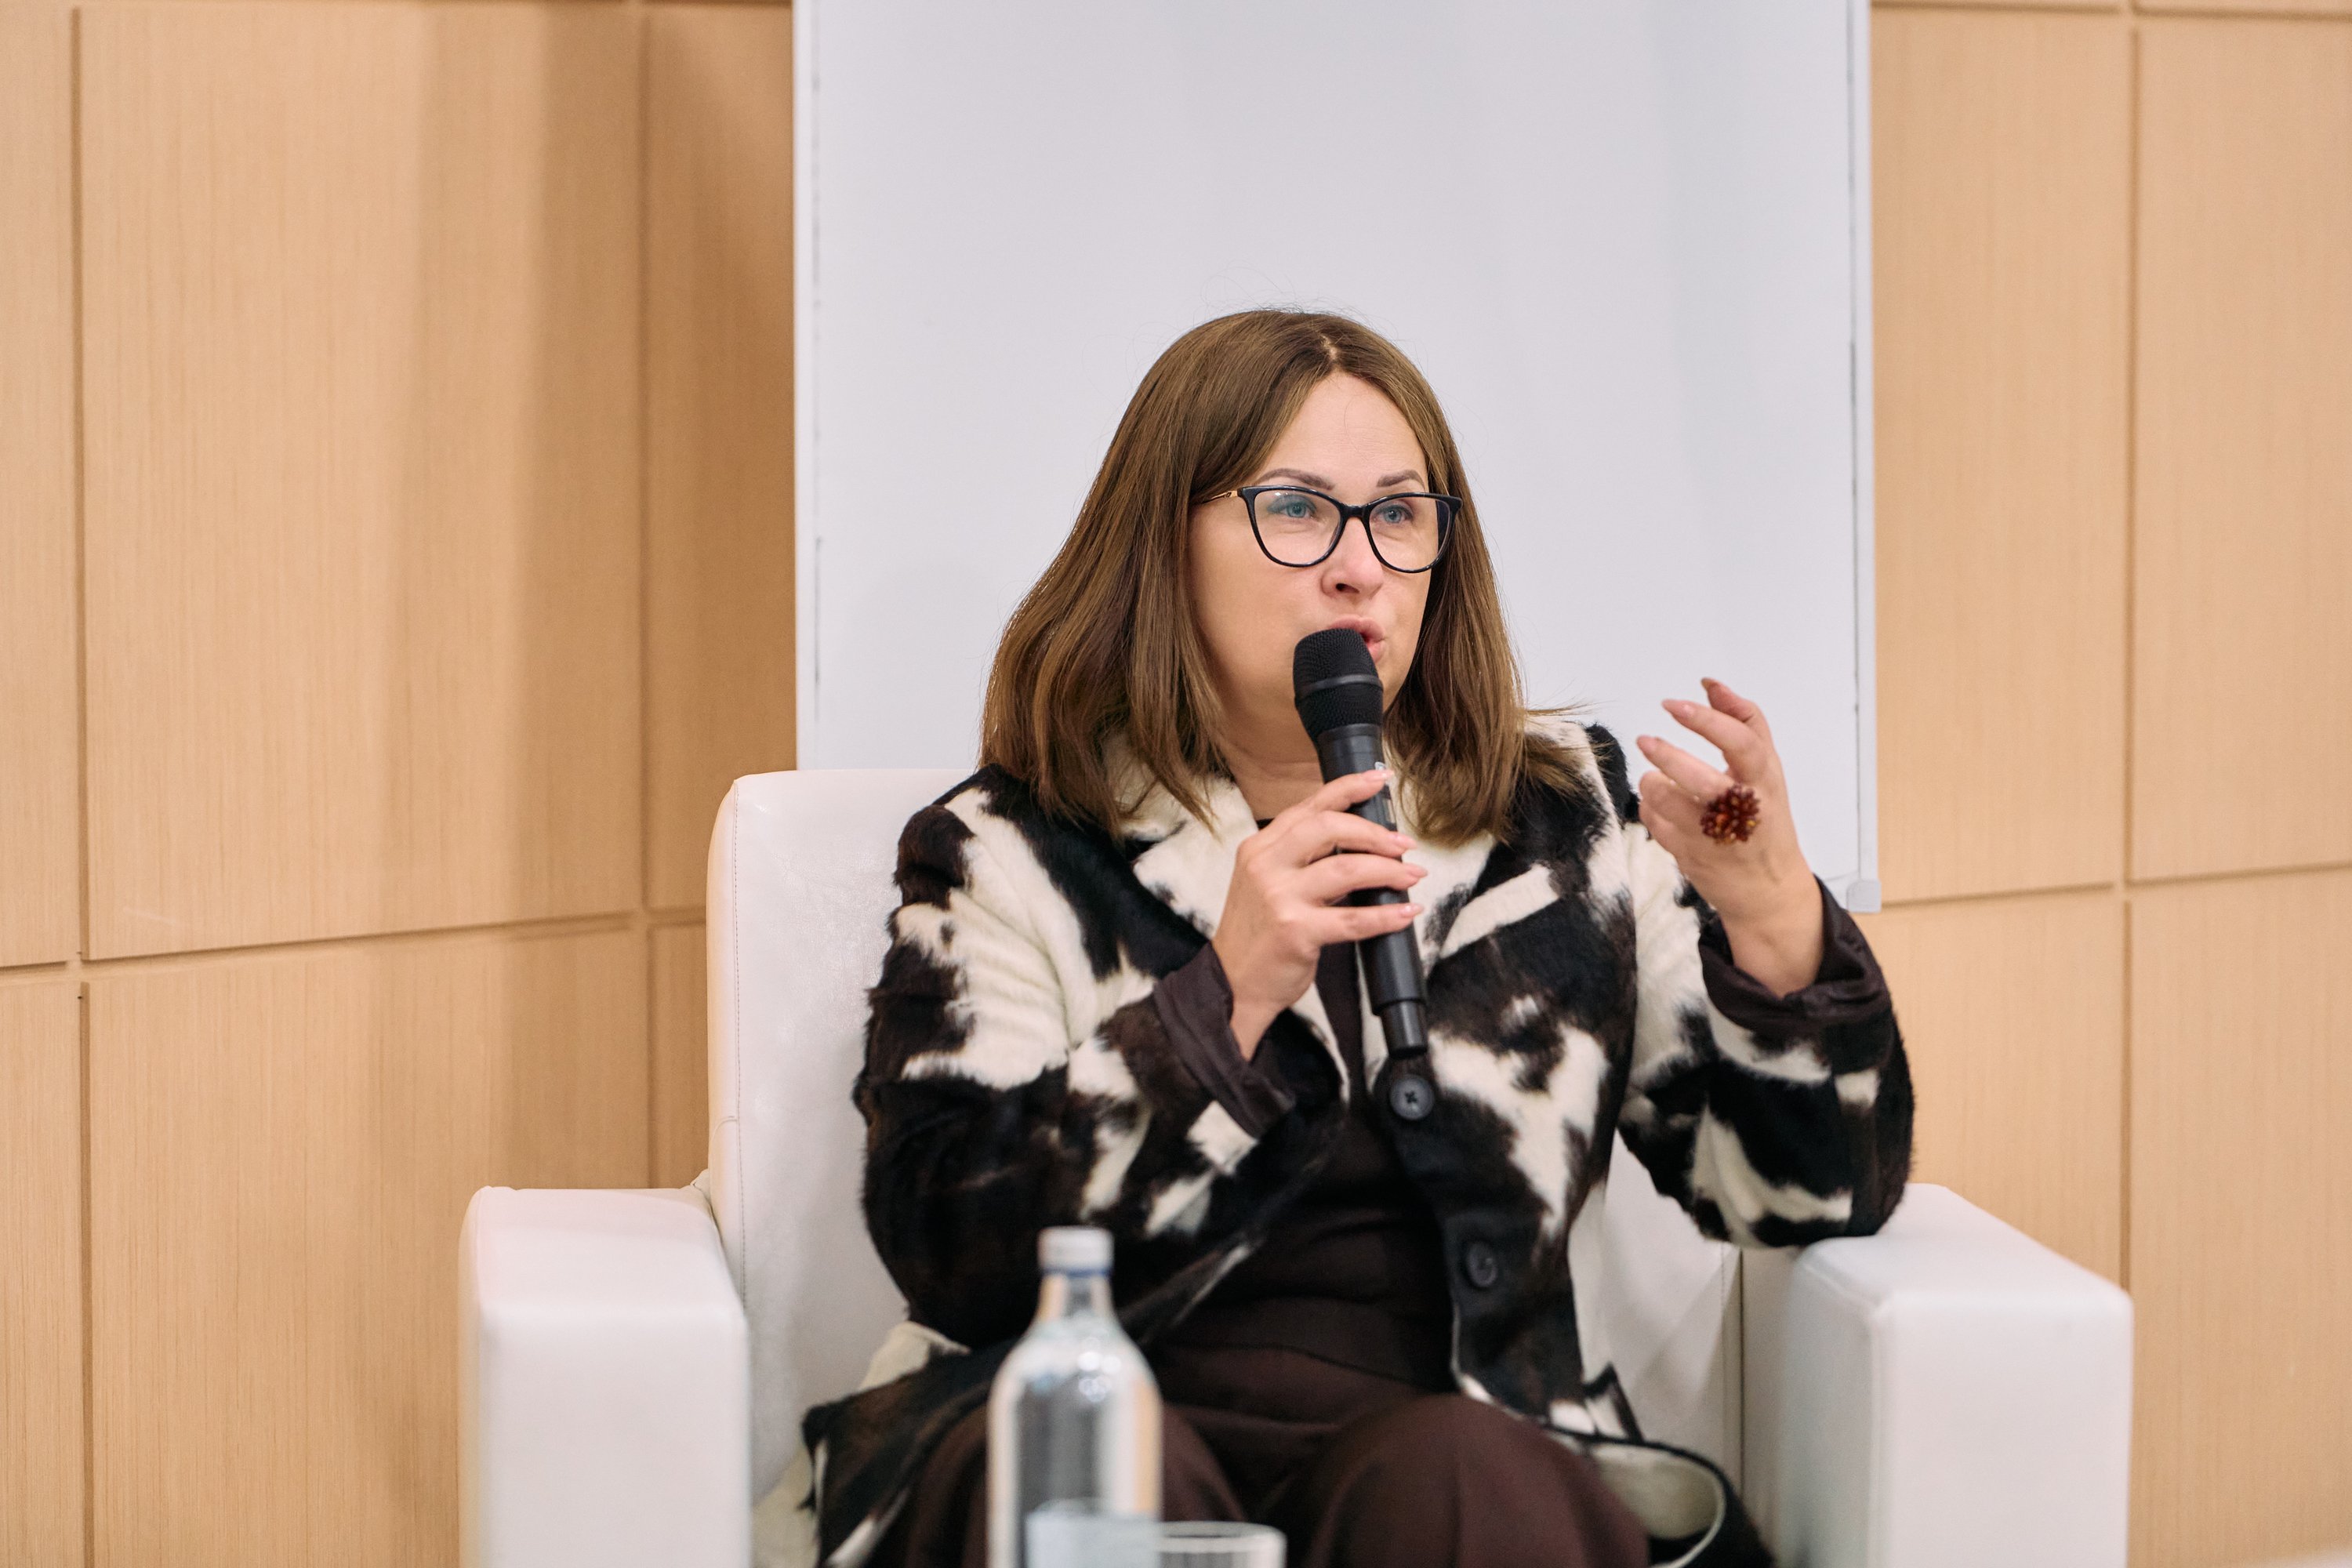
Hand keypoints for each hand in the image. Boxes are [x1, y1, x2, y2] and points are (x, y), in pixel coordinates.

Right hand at [1212, 768, 1426, 1058]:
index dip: (1349, 787)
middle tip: (1404, 845)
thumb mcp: (1266, 882)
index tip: (1380, 779)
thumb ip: (1300, 857)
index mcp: (1260, 848)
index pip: (1310, 806)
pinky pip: (1354, 919)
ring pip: (1348, 869)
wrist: (1233, 984)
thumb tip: (1360, 840)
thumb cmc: (1258, 933)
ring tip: (1412, 876)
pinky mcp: (1296, 931)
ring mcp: (1279, 898)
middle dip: (1376, 833)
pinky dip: (1387, 915)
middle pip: (1331, 828)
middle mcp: (1266, 866)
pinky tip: (1406, 913)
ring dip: (1390, 870)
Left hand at [1635, 678, 1822, 995]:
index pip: (1740, 743)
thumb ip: (1744, 722)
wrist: (1768, 889)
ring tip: (1656, 778)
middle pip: (1701, 778)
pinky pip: (1654, 823)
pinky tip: (1661, 806)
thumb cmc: (1766, 819)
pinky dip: (1650, 808)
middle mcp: (1743, 811)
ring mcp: (1715, 838)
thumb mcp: (1766, 769)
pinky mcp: (1690, 858)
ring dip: (1653, 783)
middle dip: (1667, 755)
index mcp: (1765, 782)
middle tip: (1647, 739)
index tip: (1672, 705)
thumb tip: (1711, 684)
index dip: (1705, 720)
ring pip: (1667, 800)